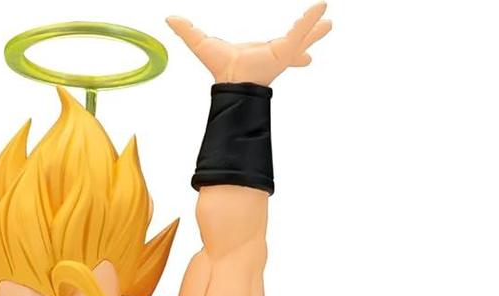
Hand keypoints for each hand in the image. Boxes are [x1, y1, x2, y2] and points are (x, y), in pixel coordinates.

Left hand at [167, 4, 331, 85]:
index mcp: (262, 52)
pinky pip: (299, 33)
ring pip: (301, 37)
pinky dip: (310, 21)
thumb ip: (188, 31)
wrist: (230, 84)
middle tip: (325, 28)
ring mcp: (281, 53)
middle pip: (295, 42)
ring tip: (329, 22)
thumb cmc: (220, 68)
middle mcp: (273, 53)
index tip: (292, 42)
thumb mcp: (202, 43)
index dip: (284, 41)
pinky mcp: (284, 51)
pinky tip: (322, 9)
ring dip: (315, 29)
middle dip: (309, 36)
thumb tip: (169, 19)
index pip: (276, 44)